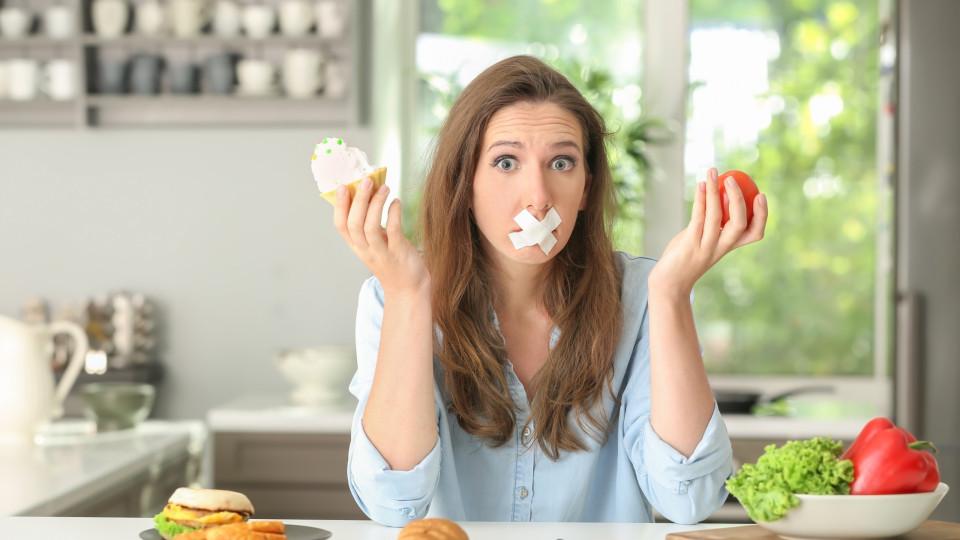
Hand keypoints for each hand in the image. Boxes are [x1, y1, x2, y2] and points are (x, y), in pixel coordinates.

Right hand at [333, 177, 429, 295]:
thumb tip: (367, 194)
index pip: (340, 225)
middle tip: (366, 180)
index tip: (342, 187)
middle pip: (354, 224)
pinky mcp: (398, 253)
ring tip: (384, 188)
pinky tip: (396, 203)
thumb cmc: (392, 261)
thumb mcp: (375, 243)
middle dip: (358, 200)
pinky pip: (393, 232)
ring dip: (376, 204)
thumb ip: (368, 224)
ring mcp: (381, 253)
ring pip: (370, 227)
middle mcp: (365, 250)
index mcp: (357, 246)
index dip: (339, 206)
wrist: (408, 289)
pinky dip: (393, 215)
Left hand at [648, 167, 767, 297]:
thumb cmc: (687, 258)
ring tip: (712, 172)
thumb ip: (711, 225)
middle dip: (739, 199)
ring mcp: (706, 246)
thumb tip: (714, 197)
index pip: (755, 233)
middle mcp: (721, 247)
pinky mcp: (690, 244)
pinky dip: (701, 200)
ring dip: (715, 191)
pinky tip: (700, 185)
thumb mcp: (704, 241)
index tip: (761, 195)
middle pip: (740, 224)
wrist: (669, 283)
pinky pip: (698, 218)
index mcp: (729, 246)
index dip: (762, 214)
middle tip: (732, 178)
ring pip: (716, 216)